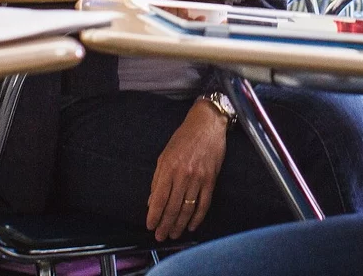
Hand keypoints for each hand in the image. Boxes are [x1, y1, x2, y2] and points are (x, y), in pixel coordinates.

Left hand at [146, 99, 228, 240]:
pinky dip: (198, 217)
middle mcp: (184, 174)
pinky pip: (204, 203)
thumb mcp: (164, 155)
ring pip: (188, 208)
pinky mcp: (211, 180)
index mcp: (169, 167)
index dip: (154, 214)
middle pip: (173, 206)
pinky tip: (191, 226)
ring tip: (174, 234)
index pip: (160, 198)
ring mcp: (199, 178)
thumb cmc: (183, 138)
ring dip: (180, 224)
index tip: (150, 226)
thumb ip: (158, 179)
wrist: (207, 125)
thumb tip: (152, 201)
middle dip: (165, 224)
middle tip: (160, 236)